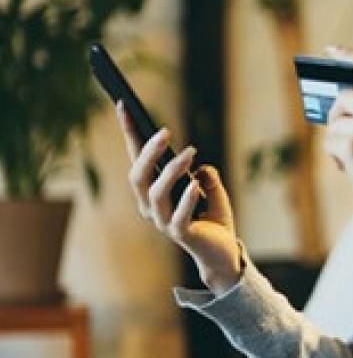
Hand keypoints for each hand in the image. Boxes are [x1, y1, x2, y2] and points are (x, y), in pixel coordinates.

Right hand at [116, 101, 242, 293]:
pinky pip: (178, 216)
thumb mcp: (211, 189)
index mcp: (153, 192)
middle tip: (166, 131)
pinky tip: (195, 184)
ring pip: (155, 193)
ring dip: (171, 171)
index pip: (137, 159)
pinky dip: (186, 198)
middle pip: (138, 176)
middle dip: (148, 152)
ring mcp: (164, 222)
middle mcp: (151, 207)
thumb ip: (203, 175)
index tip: (124, 105)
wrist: (223, 252)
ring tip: (190, 154)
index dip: (130, 133)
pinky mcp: (181, 235)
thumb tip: (200, 165)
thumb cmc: (213, 218)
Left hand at [322, 46, 352, 234]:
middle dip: (338, 117)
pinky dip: (335, 158)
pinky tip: (352, 170)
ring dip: (338, 142)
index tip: (331, 50)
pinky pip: (329, 142)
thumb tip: (336, 105)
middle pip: (344, 97)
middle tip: (344, 138)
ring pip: (334, 122)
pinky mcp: (352, 144)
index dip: (348, 56)